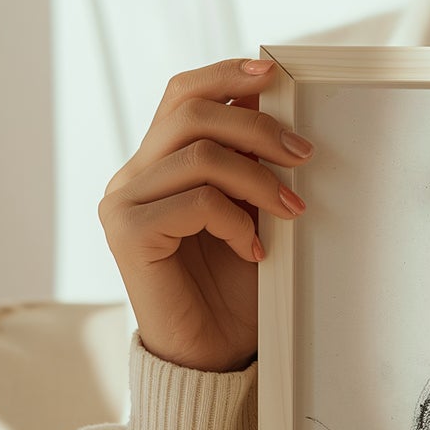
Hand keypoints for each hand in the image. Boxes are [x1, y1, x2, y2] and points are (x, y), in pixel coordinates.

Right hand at [98, 57, 314, 372]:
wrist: (213, 355)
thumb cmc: (236, 291)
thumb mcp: (253, 217)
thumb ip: (253, 171)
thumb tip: (284, 121)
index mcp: (160, 163)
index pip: (183, 95)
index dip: (226, 75)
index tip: (273, 74)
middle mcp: (135, 176)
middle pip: (191, 111)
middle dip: (257, 125)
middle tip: (304, 156)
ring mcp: (124, 202)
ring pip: (199, 153)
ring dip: (259, 178)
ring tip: (292, 211)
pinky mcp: (128, 233)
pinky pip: (194, 201)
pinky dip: (235, 221)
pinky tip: (254, 251)